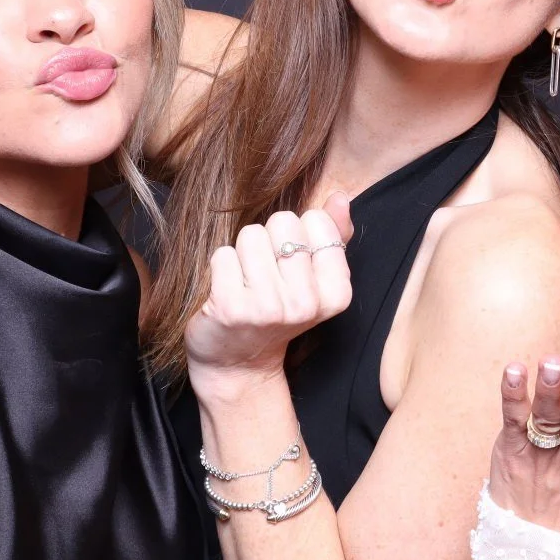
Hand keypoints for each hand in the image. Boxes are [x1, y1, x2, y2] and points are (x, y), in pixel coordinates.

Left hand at [185, 194, 353, 399]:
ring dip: (243, 252)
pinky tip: (226, 290)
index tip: (293, 265)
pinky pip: (223, 254)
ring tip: (246, 281)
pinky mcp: (230, 308)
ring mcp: (268, 307)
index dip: (299, 233)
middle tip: (267, 273)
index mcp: (336, 294)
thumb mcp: (314, 279)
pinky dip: (221, 266)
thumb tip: (339, 196)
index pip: (317, 221)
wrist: (237, 363)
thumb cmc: (276, 310)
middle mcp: (306, 303)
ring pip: (251, 235)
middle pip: (284, 223)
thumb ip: (333, 235)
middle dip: (271, 239)